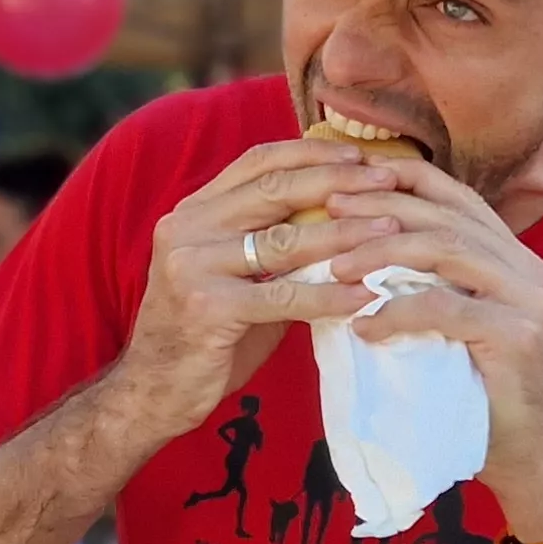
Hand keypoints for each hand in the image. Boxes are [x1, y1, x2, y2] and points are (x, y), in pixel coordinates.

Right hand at [109, 139, 399, 435]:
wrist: (152, 391)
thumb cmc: (203, 335)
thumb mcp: (231, 276)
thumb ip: (270, 247)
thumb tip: (339, 222)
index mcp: (193, 212)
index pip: (257, 163)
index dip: (310, 152)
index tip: (358, 155)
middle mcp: (187, 228)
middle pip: (274, 190)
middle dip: (336, 181)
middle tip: (386, 180)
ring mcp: (193, 266)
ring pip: (283, 240)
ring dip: (344, 234)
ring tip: (390, 230)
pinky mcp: (208, 308)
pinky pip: (283, 296)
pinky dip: (329, 295)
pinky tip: (364, 295)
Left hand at [325, 158, 542, 533]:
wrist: (532, 460)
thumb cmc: (484, 398)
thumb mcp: (459, 328)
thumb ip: (434, 287)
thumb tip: (357, 256)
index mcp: (517, 258)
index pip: (458, 199)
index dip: (405, 179)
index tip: (349, 179)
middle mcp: (530, 269)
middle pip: (447, 217)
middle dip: (382, 209)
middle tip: (328, 212)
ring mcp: (530, 299)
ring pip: (447, 251)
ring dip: (382, 254)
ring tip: (336, 269)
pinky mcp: (518, 334)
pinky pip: (446, 308)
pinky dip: (398, 312)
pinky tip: (363, 326)